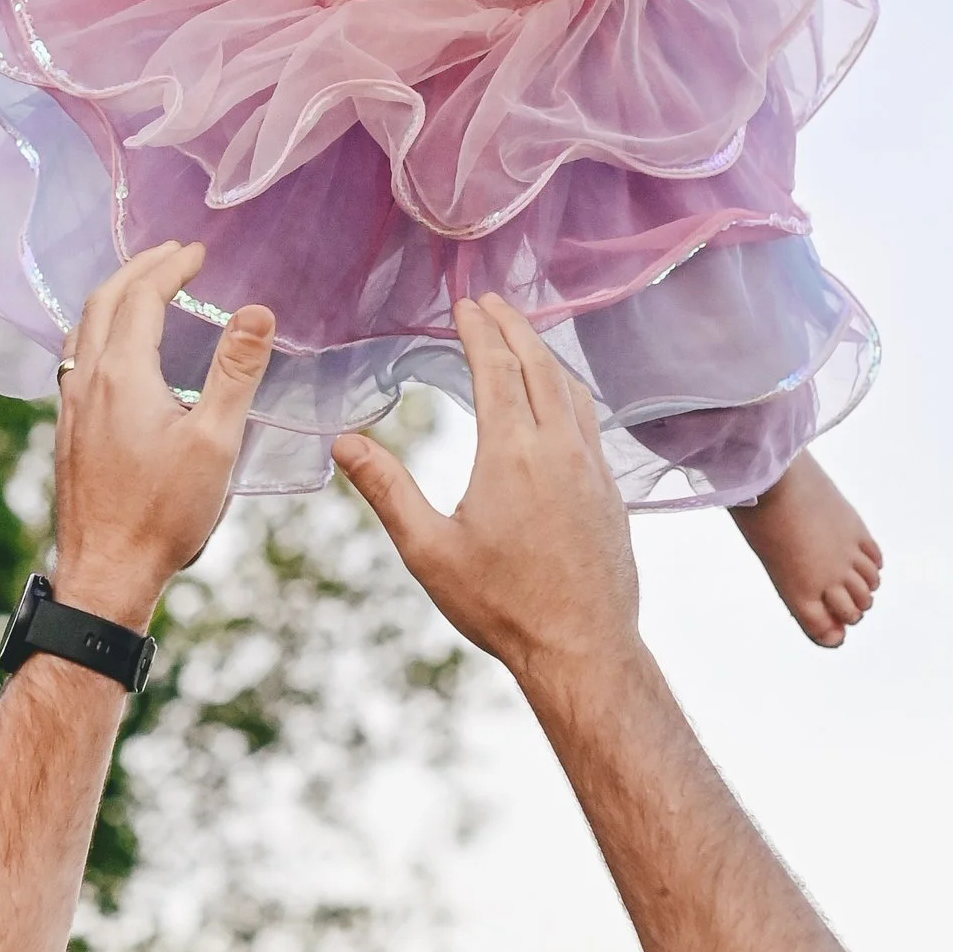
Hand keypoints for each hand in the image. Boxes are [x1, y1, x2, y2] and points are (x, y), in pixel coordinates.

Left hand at [49, 245, 275, 626]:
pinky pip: (75, 359)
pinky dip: (96, 331)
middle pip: (102, 302)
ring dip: (111, 297)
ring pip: (81, 329)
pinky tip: (112, 352)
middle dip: (137, 269)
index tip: (197, 252)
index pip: (142, 297)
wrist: (106, 573)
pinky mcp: (66, 433)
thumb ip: (235, 372)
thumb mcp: (215, 441)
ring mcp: (70, 408)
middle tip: (171, 254)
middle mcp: (87, 382)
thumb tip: (257, 311)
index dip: (169, 267)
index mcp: (122, 374)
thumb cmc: (163, 514)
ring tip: (141, 287)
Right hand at [333, 296, 641, 700]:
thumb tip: (342, 442)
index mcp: (512, 452)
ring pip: (571, 389)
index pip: (496, 367)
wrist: (581, 649)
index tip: (465, 304)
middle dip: (514, 326)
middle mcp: (559, 448)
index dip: (479, 329)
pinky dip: (569, 391)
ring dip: (545, 354)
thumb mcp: (429, 551)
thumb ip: (387, 489)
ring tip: (523, 338)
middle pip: (539, 364)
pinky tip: (559, 401)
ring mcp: (592, 468)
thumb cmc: (502, 605)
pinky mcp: (610, 491)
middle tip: (491, 302)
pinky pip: (590, 420)